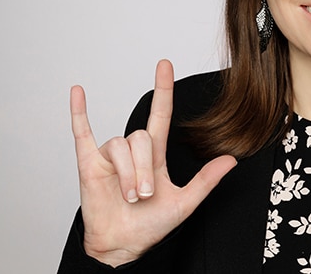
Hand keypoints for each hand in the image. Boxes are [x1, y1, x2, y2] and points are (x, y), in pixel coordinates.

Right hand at [70, 60, 236, 266]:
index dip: (163, 90)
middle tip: (144, 195)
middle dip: (144, 168)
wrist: (123, 245)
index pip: (160, 114)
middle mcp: (133, 151)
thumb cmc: (151, 224)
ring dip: (128, 173)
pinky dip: (79, 112)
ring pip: (120, 145)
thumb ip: (206, 180)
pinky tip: (78, 92)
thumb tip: (231, 160)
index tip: (165, 65)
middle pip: (140, 138)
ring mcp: (110, 156)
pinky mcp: (88, 163)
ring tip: (130, 196)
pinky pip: (81, 132)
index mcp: (155, 155)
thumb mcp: (185, 203)